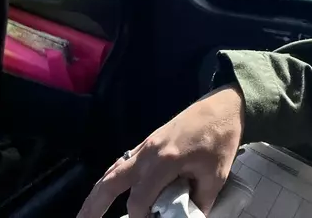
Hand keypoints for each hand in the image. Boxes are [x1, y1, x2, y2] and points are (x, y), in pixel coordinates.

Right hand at [77, 85, 244, 217]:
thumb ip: (198, 202)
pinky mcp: (151, 141)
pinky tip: (108, 189)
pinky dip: (111, 177)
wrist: (225, 104)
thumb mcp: (216, 175)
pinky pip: (123, 162)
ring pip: (113, 171)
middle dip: (94, 207)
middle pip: (111, 182)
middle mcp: (148, 152)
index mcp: (164, 161)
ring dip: (98, 193)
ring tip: (86, 214)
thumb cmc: (221, 138)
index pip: (139, 201)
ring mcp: (147, 144)